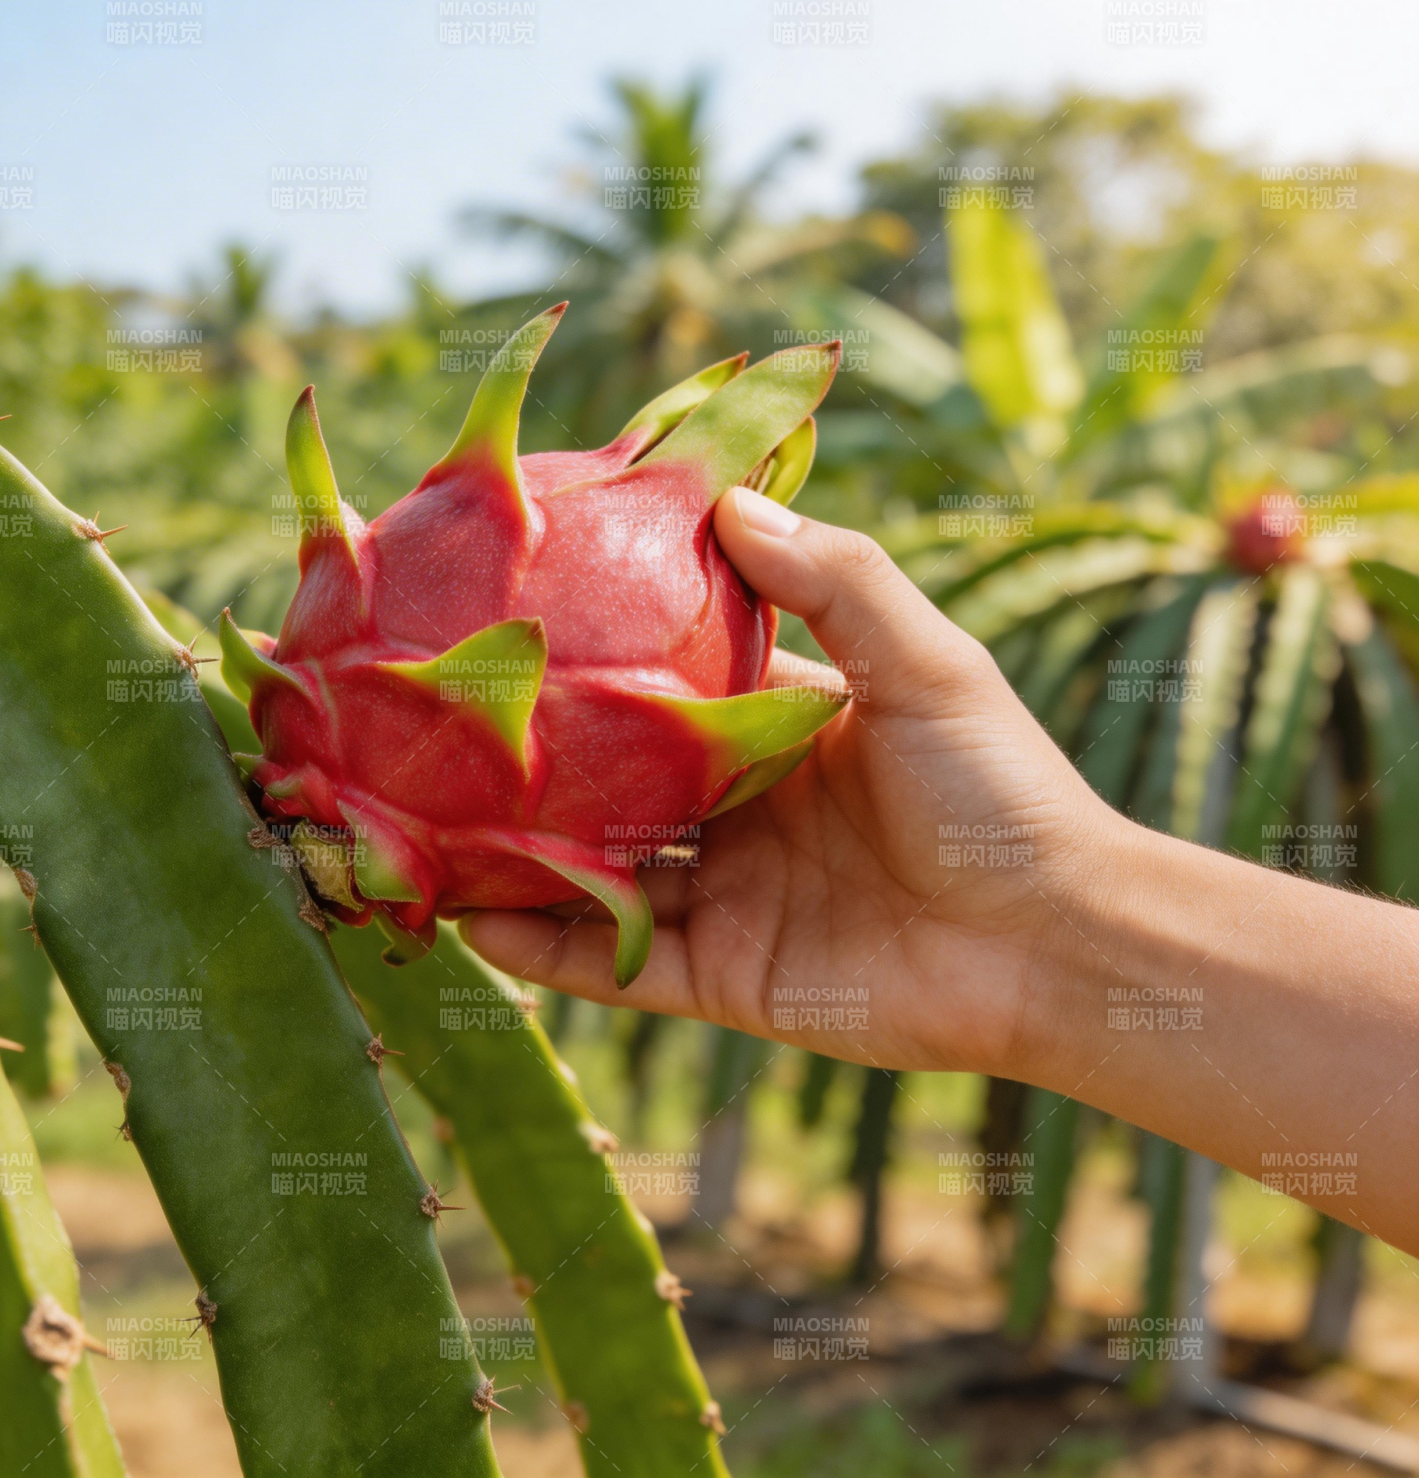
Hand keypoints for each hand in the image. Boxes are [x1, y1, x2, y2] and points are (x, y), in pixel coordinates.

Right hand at [462, 486, 1112, 1076]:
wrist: (1057, 945)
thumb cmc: (1001, 791)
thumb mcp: (925, 663)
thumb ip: (834, 582)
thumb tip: (729, 499)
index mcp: (781, 734)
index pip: (666, 688)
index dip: (601, 659)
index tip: (522, 618)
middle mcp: (741, 814)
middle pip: (615, 785)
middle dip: (537, 765)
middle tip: (438, 729)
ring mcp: (726, 898)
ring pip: (596, 875)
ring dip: (519, 857)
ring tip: (420, 827)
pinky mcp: (724, 979)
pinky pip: (617, 962)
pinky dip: (547, 948)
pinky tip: (471, 921)